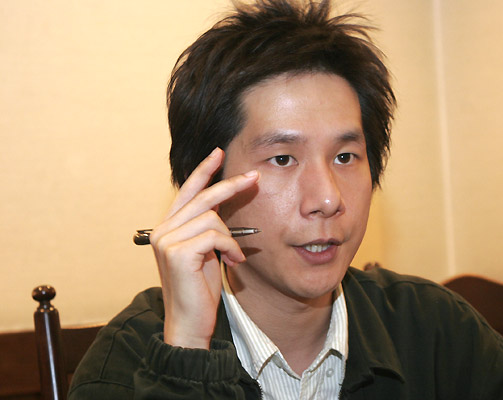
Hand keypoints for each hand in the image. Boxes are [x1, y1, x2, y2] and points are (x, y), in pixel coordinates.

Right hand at [150, 148, 258, 348]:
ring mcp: (167, 241)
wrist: (190, 322)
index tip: (218, 153)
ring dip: (231, 238)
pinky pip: (216, 236)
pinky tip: (232, 262)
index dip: (203, 171)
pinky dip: (231, 248)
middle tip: (254, 177)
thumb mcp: (205, 251)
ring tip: (234, 257)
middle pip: (202, 197)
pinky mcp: (177, 253)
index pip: (186, 191)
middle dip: (231, 185)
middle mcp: (162, 231)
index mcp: (167, 228)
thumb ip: (207, 226)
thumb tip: (222, 202)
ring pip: (212, 218)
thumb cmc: (199, 289)